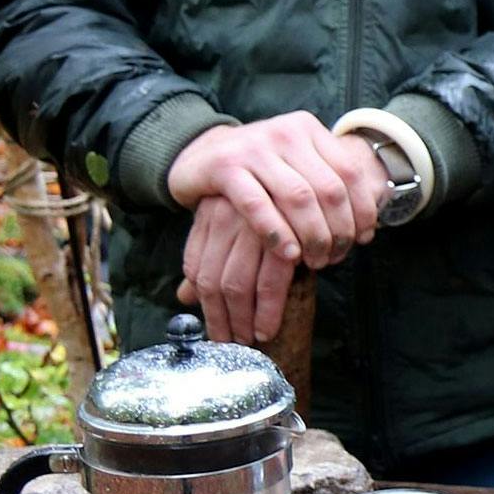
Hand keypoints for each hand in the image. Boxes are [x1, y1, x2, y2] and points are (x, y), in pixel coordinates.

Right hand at [165, 114, 385, 266]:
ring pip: (298, 197)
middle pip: (328, 188)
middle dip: (339, 229)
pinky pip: (257, 205)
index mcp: (308, 129)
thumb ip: (326, 181)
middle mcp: (286, 133)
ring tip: (316, 261)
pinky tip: (289, 254)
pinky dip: (277, 232)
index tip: (364, 238)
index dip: (362, 209)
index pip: (350, 172)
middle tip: (337, 256)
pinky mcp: (225, 167)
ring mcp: (255, 148)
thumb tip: (368, 226)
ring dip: (313, 235)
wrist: (198, 152)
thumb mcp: (294, 163)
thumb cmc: (258, 168)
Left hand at [174, 196, 298, 343]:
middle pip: (218, 281)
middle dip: (227, 319)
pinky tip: (274, 321)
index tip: (220, 332)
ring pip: (244, 282)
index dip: (208, 307)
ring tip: (259, 336)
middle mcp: (227, 214)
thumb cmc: (274, 192)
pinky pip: (275, 275)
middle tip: (238, 342)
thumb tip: (185, 297)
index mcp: (211, 213)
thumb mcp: (233, 217)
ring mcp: (255, 218)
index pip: (198, 270)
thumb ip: (210, 253)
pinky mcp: (287, 225)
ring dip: (252, 316)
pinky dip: (273, 304)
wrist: (309, 151)